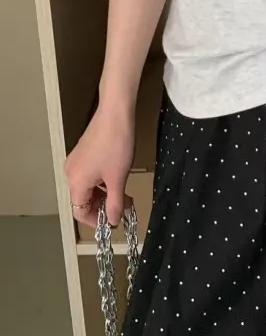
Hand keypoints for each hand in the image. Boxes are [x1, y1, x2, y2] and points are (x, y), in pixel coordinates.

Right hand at [64, 100, 135, 227]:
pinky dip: (102, 182)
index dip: (96, 221)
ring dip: (104, 194)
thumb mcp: (118, 178)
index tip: (113, 222)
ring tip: (123, 195)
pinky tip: (116, 179)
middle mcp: (71, 173)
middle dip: (103, 206)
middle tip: (123, 207)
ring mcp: (76, 161)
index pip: (79, 212)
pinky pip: (89, 175)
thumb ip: (115, 203)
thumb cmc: (116, 145)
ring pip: (87, 187)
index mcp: (75, 182)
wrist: (115, 113)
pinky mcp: (83, 152)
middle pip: (83, 199)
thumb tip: (113, 221)